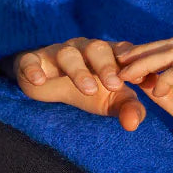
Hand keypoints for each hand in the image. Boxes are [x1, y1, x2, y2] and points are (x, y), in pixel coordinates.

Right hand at [12, 38, 146, 131]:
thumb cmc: (89, 89)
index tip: (140, 79)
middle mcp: (84, 48)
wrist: (49, 82)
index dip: (132, 62)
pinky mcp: (33, 60)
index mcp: (108, 54)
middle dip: (107, 66)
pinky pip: (31, 60)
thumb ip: (129, 108)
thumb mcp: (111, 101)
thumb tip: (134, 124)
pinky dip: (34, 68)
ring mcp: (58, 52)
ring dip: (78, 70)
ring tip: (88, 89)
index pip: (123, 51)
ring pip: (67, 54)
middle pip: (97, 48)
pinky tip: (39, 80)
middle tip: (115, 86)